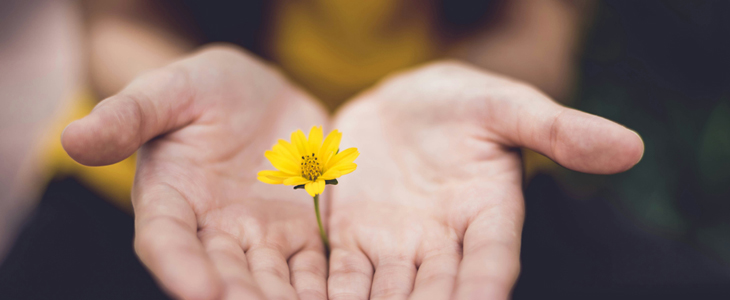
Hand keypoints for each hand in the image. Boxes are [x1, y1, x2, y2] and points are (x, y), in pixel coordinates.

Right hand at [62, 45, 328, 299]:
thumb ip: (130, 115)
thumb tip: (72, 138)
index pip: (166, 240)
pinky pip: (312, 269)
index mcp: (170, 199)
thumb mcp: (169, 91)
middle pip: (223, 275)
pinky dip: (322, 290)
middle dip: (241, 298)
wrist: (257, 94)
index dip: (179, 267)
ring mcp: (259, 237)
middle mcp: (212, 230)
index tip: (201, 291)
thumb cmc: (203, 89)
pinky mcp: (300, 234)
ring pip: (270, 282)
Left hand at [326, 61, 643, 299]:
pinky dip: (333, 298)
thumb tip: (630, 146)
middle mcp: (445, 243)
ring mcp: (397, 246)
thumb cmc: (463, 102)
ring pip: (388, 296)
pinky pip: (344, 277)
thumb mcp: (507, 105)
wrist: (402, 104)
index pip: (491, 263)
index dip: (484, 289)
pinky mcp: (355, 240)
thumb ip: (557, 129)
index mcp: (489, 214)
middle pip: (437, 294)